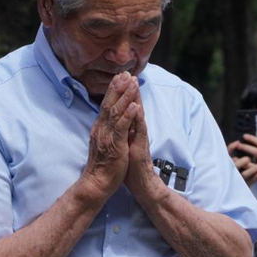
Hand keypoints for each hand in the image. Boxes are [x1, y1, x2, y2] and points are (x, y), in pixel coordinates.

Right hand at [80, 72, 138, 200]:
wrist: (97, 183)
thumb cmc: (103, 165)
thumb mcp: (103, 142)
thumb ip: (107, 129)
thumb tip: (110, 118)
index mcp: (100, 128)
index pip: (106, 104)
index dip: (113, 90)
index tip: (120, 77)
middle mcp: (102, 129)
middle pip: (109, 103)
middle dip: (118, 87)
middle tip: (125, 73)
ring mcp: (107, 136)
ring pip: (116, 112)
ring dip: (125, 96)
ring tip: (133, 83)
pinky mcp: (115, 145)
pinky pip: (121, 127)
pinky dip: (128, 115)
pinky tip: (134, 105)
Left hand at [123, 81, 159, 198]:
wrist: (140, 183)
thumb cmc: (130, 166)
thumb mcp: (122, 145)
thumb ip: (121, 132)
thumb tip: (116, 123)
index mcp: (128, 129)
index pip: (125, 108)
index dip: (122, 94)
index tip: (118, 79)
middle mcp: (135, 130)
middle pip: (132, 106)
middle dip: (129, 89)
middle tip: (128, 73)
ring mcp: (139, 136)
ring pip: (138, 113)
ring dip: (136, 98)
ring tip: (134, 83)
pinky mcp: (141, 145)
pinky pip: (140, 129)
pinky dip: (138, 118)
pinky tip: (137, 107)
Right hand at [227, 140, 256, 185]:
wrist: (232, 188)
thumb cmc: (232, 170)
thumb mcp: (229, 161)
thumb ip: (232, 152)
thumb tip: (238, 142)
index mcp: (227, 164)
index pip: (227, 155)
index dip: (231, 148)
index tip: (238, 142)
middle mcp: (231, 172)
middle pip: (235, 166)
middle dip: (242, 161)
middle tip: (249, 158)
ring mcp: (237, 180)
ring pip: (244, 175)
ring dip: (253, 169)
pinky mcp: (243, 187)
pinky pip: (250, 182)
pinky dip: (256, 177)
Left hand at [235, 135, 256, 195]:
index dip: (253, 139)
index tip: (245, 136)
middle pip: (256, 152)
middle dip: (246, 147)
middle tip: (238, 144)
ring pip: (253, 162)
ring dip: (243, 158)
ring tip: (234, 155)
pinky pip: (252, 172)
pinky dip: (245, 168)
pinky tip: (239, 166)